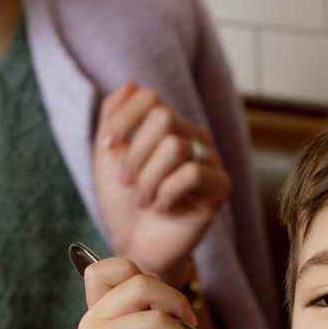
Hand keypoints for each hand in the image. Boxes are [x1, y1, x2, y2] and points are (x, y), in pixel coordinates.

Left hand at [93, 81, 230, 278]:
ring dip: (148, 179)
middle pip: (162, 118)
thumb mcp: (108, 156)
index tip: (107, 147)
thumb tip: (129, 83)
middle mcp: (193, 137)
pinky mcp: (220, 187)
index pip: (150, 97)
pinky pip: (194, 174)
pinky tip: (162, 208)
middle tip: (128, 183)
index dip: (124, 120)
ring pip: (176, 147)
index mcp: (168, 126)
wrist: (136, 245)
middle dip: (135, 155)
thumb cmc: (123, 204)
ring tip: (144, 200)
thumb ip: (113, 117)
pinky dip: (168, 193)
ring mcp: (210, 160)